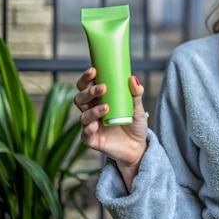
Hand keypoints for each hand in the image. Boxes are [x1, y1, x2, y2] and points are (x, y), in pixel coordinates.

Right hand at [74, 67, 147, 189]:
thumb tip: (133, 78)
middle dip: (88, 91)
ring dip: (92, 110)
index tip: (93, 70)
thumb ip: (136, 94)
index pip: (87, 86)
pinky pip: (85, 133)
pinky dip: (89, 127)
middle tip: (102, 88)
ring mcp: (90, 125)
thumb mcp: (138, 108)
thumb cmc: (135, 124)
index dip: (87, 78)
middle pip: (80, 98)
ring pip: (83, 115)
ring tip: (106, 108)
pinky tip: (96, 125)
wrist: (138, 148)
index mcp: (99, 99)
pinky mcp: (92, 140)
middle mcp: (92, 110)